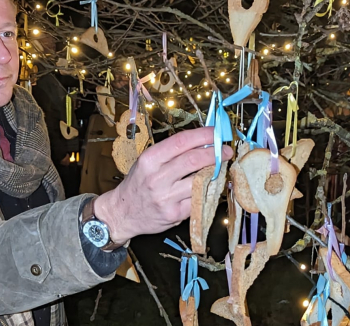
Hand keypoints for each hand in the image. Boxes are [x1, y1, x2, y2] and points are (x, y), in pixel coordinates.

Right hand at [93, 127, 231, 243]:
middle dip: (215, 153)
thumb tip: (203, 142)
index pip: (181, 142)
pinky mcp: (174, 215)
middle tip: (226, 150)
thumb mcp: (148, 162)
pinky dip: (208, 190)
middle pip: (193, 160)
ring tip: (221, 167)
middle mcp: (156, 178)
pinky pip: (198, 199)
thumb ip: (172, 152)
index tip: (216, 133)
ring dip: (215, 172)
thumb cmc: (139, 183)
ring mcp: (166, 198)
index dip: (203, 135)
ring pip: (199, 180)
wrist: (123, 213)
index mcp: (150, 160)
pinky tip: (211, 185)